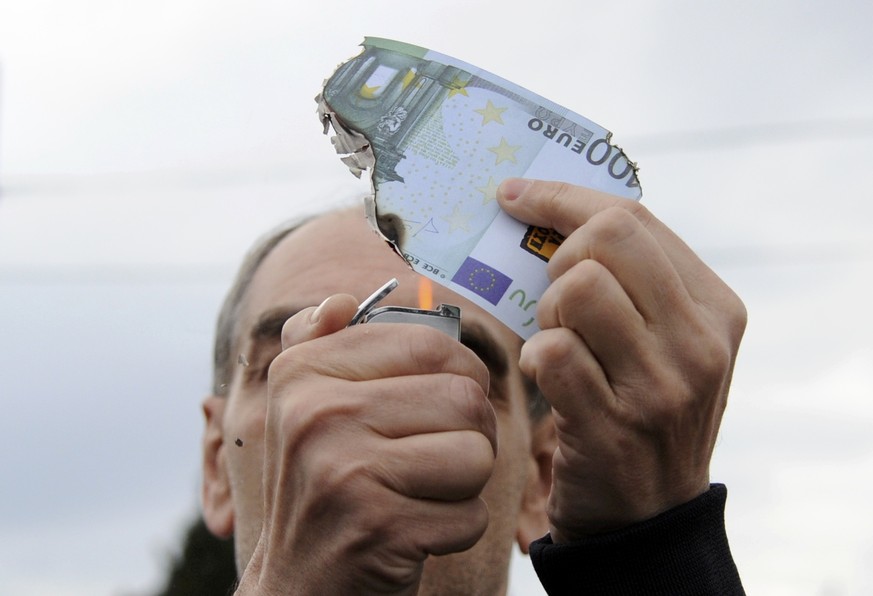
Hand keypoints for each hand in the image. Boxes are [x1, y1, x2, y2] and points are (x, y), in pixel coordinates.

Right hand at [236, 295, 496, 593]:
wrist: (300, 585)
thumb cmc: (323, 486)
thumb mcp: (304, 409)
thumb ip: (317, 344)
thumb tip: (338, 300)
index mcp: (303, 372)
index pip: (433, 346)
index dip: (458, 379)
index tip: (434, 408)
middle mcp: (316, 415)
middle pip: (465, 399)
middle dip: (469, 435)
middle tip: (433, 460)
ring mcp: (344, 472)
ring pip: (477, 456)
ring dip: (464, 486)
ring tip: (419, 495)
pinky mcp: (378, 528)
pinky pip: (470, 515)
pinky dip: (455, 530)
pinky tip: (412, 533)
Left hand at [498, 179, 746, 540]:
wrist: (651, 515)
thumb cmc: (643, 409)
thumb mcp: (664, 341)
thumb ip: (630, 281)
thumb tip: (542, 211)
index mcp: (715, 306)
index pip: (633, 216)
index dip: (562, 197)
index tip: (515, 195)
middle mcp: (699, 339)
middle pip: (606, 237)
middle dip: (558, 258)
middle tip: (558, 299)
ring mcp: (662, 384)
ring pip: (578, 288)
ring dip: (548, 313)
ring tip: (561, 345)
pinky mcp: (616, 425)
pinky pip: (552, 350)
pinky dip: (537, 359)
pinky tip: (552, 381)